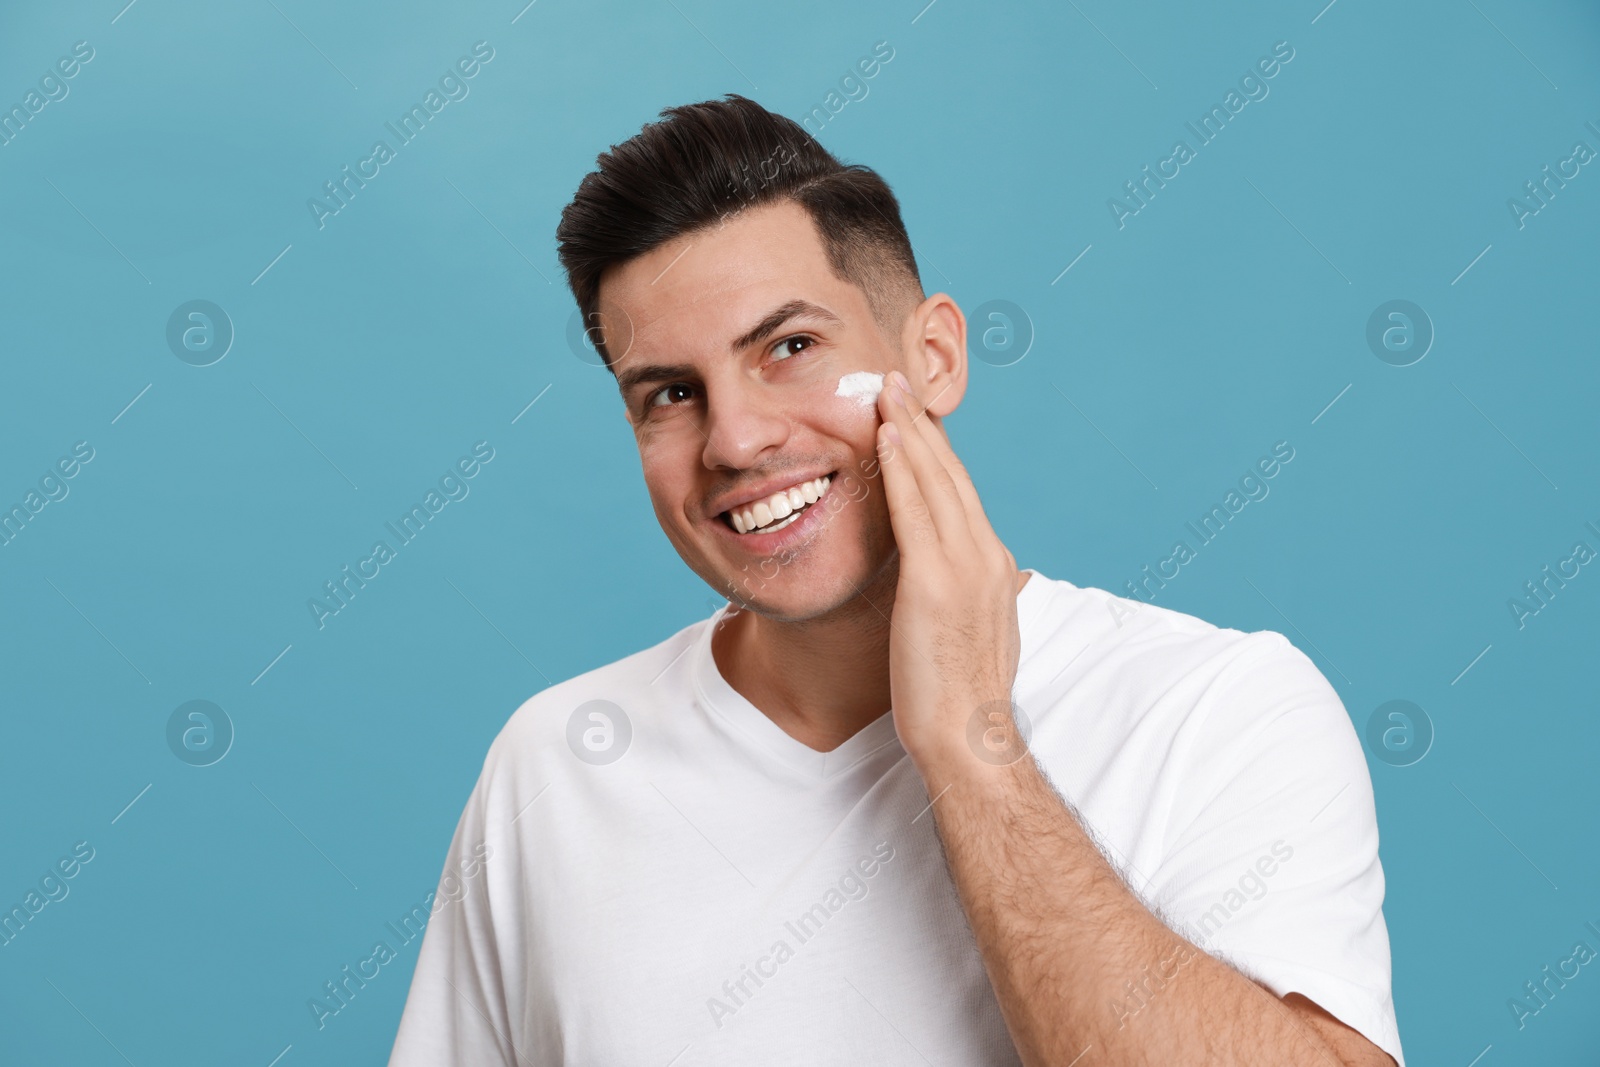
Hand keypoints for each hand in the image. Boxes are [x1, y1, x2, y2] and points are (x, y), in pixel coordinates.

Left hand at [874, 369, 1022, 773]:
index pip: (961, 493)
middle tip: (895, 382)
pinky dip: (902, 468)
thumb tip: (984, 583)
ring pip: (935, 480)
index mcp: (993, 564)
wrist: (968, 735)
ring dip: (908, 429)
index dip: (935, 450)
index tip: (913, 417)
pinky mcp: (935, 581)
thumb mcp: (975, 632)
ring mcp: (965, 565)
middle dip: (921, 424)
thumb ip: (975, 596)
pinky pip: (916, 510)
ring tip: (885, 391)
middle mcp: (986, 554)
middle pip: (950, 474)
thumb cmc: (962, 694)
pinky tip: (885, 437)